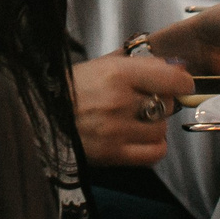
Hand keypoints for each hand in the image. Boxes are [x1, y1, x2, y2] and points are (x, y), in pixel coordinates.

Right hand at [72, 52, 193, 166]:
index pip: (171, 78)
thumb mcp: (100, 65)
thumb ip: (139, 63)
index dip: (181, 81)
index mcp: (115, 74)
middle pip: (168, 103)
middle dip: (161, 100)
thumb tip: (175, 66)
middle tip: (144, 99)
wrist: (39, 117)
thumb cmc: (68, 89)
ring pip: (162, 129)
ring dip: (154, 124)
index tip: (179, 83)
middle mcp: (118, 102)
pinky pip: (154, 152)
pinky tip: (139, 136)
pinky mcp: (114, 155)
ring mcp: (116, 131)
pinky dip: (153, 145)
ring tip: (135, 119)